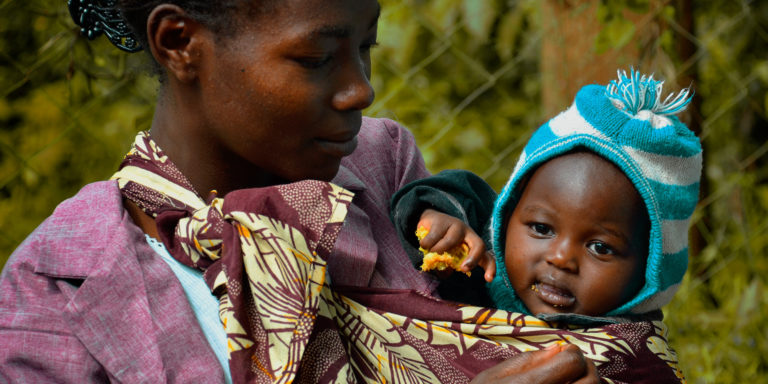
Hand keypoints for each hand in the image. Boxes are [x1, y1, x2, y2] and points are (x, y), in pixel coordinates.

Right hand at [417, 209, 495, 281]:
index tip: (488, 279)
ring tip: (430, 251)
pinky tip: (424, 244)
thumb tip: (445, 271)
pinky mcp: (441, 221)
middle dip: (473, 258)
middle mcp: (468, 234)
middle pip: (479, 245)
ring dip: (437, 250)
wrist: (428, 221)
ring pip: (449, 242)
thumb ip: (447, 266)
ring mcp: (456, 226)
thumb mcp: (446, 257)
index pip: (487, 257)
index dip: (490, 268)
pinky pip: (432, 238)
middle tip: (462, 268)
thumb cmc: (440, 243)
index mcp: (472, 245)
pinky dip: (425, 245)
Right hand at [470, 344, 599, 383]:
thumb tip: (558, 348)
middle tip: (573, 364)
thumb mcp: (492, 378)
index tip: (562, 352)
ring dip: (587, 383)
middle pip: (591, 381)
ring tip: (571, 380)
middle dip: (586, 367)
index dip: (570, 352)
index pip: (573, 361)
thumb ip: (526, 361)